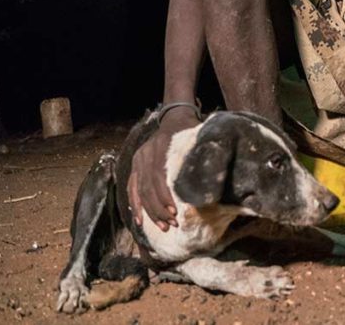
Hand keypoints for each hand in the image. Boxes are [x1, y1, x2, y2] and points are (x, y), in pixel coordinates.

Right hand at [128, 109, 198, 230]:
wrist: (175, 117)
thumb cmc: (190, 130)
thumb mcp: (196, 137)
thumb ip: (199, 153)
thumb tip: (212, 174)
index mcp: (159, 147)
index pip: (158, 176)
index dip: (165, 196)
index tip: (174, 211)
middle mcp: (144, 154)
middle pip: (148, 187)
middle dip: (159, 209)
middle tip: (171, 224)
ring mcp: (137, 161)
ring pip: (139, 191)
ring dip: (150, 212)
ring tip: (162, 226)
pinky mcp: (135, 167)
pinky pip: (132, 189)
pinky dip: (135, 205)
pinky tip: (140, 220)